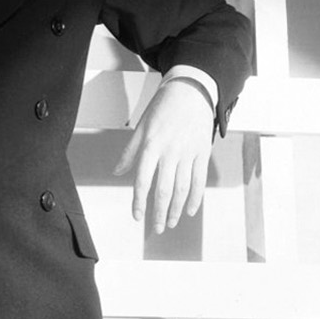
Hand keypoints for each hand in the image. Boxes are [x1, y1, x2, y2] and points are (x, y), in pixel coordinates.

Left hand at [113, 77, 215, 232]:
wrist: (192, 90)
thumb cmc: (163, 107)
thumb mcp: (141, 127)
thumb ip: (130, 152)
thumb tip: (116, 172)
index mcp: (151, 145)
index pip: (143, 181)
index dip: (139, 201)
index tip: (137, 216)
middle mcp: (170, 151)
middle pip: (164, 190)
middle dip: (160, 213)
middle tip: (157, 228)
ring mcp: (188, 153)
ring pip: (182, 189)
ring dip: (177, 210)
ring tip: (172, 223)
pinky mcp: (202, 152)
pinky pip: (199, 180)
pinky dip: (196, 198)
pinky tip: (191, 210)